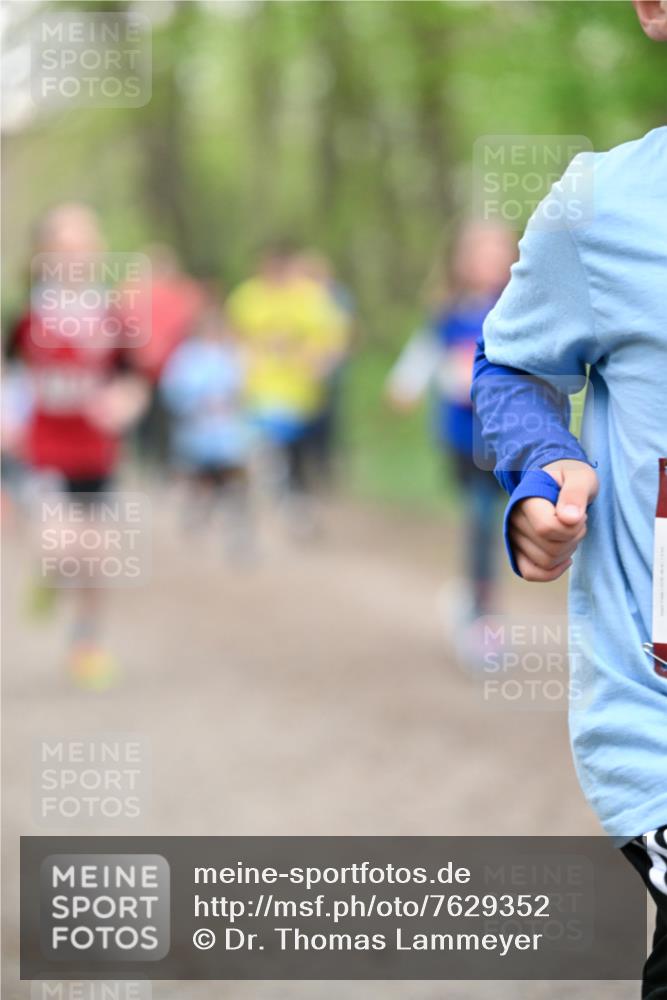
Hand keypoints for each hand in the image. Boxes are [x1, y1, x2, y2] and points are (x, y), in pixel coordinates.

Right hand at [509, 459, 598, 581]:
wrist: (556, 481)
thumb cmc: (570, 477)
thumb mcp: (580, 476)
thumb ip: (575, 493)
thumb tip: (569, 518)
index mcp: (525, 498)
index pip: (546, 528)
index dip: (572, 528)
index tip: (580, 514)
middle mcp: (513, 519)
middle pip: (549, 548)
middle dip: (574, 538)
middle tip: (578, 521)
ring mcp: (513, 536)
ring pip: (545, 562)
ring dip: (567, 551)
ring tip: (570, 532)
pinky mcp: (517, 550)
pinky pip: (530, 572)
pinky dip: (551, 572)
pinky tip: (565, 559)